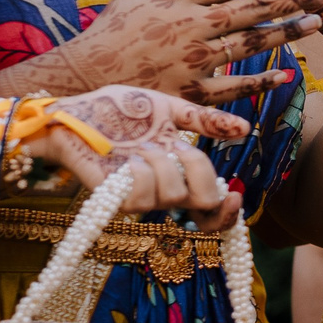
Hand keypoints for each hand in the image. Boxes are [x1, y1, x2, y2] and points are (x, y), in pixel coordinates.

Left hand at [27, 86, 248, 229]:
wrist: (77, 112)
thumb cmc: (120, 110)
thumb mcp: (169, 109)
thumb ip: (205, 121)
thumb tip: (245, 128)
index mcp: (182, 173)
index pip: (212, 211)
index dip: (229, 213)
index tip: (234, 194)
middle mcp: (165, 191)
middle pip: (205, 205)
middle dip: (200, 172)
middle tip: (181, 148)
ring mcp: (141, 197)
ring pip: (174, 197)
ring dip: (162, 165)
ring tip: (143, 146)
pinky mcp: (115, 200)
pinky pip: (142, 198)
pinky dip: (141, 174)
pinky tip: (128, 160)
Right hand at [55, 0, 322, 104]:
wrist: (82, 80)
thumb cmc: (110, 34)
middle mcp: (191, 26)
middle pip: (253, 9)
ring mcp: (193, 60)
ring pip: (251, 43)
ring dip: (288, 33)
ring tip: (319, 22)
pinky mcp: (191, 92)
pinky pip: (235, 86)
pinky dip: (261, 80)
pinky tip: (288, 74)